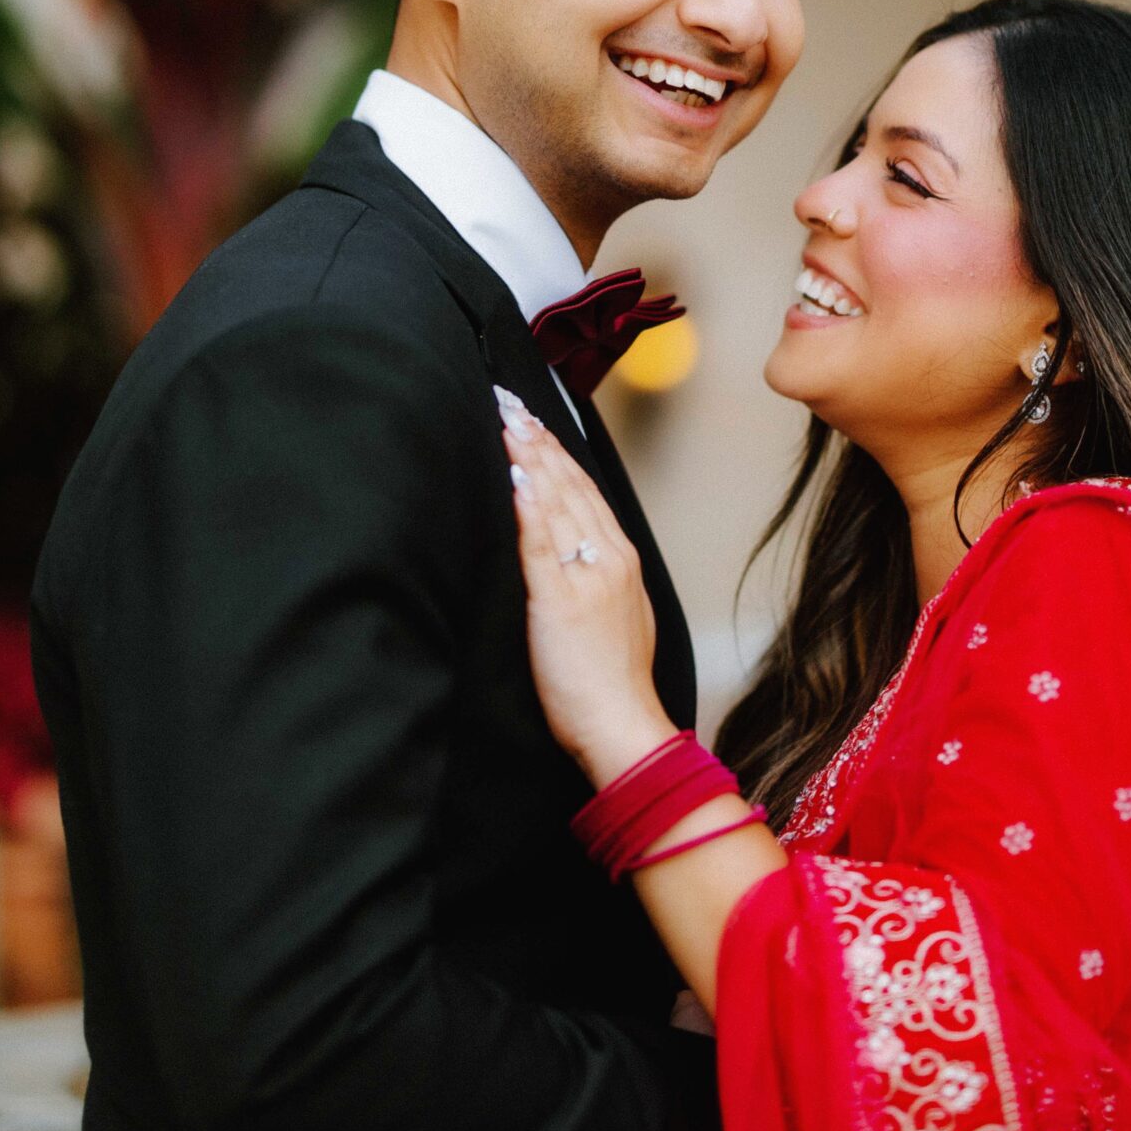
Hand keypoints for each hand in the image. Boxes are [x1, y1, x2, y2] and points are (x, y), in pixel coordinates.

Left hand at [498, 389, 673, 783]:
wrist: (623, 726)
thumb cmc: (614, 684)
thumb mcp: (620, 616)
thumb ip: (598, 577)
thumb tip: (574, 551)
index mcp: (622, 561)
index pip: (586, 492)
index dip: (558, 453)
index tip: (535, 422)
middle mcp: (608, 560)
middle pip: (569, 487)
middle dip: (538, 442)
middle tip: (512, 404)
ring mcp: (585, 578)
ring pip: (555, 504)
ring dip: (529, 459)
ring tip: (507, 424)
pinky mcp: (558, 601)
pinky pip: (538, 544)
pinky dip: (527, 506)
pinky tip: (515, 476)